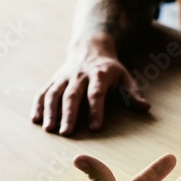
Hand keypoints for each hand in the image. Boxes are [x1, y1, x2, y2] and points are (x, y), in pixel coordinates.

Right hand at [33, 35, 150, 134]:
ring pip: (54, 94)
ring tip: (49, 130)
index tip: (95, 128)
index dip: (96, 111)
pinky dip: (38, 105)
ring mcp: (64, 77)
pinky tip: (35, 119)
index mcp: (99, 75)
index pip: (96, 94)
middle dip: (69, 114)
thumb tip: (145, 108)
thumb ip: (132, 94)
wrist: (90, 48)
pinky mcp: (54, 80)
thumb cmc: (110, 70)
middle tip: (66, 133)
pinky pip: (43, 92)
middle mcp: (79, 76)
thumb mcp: (125, 77)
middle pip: (72, 95)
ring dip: (50, 112)